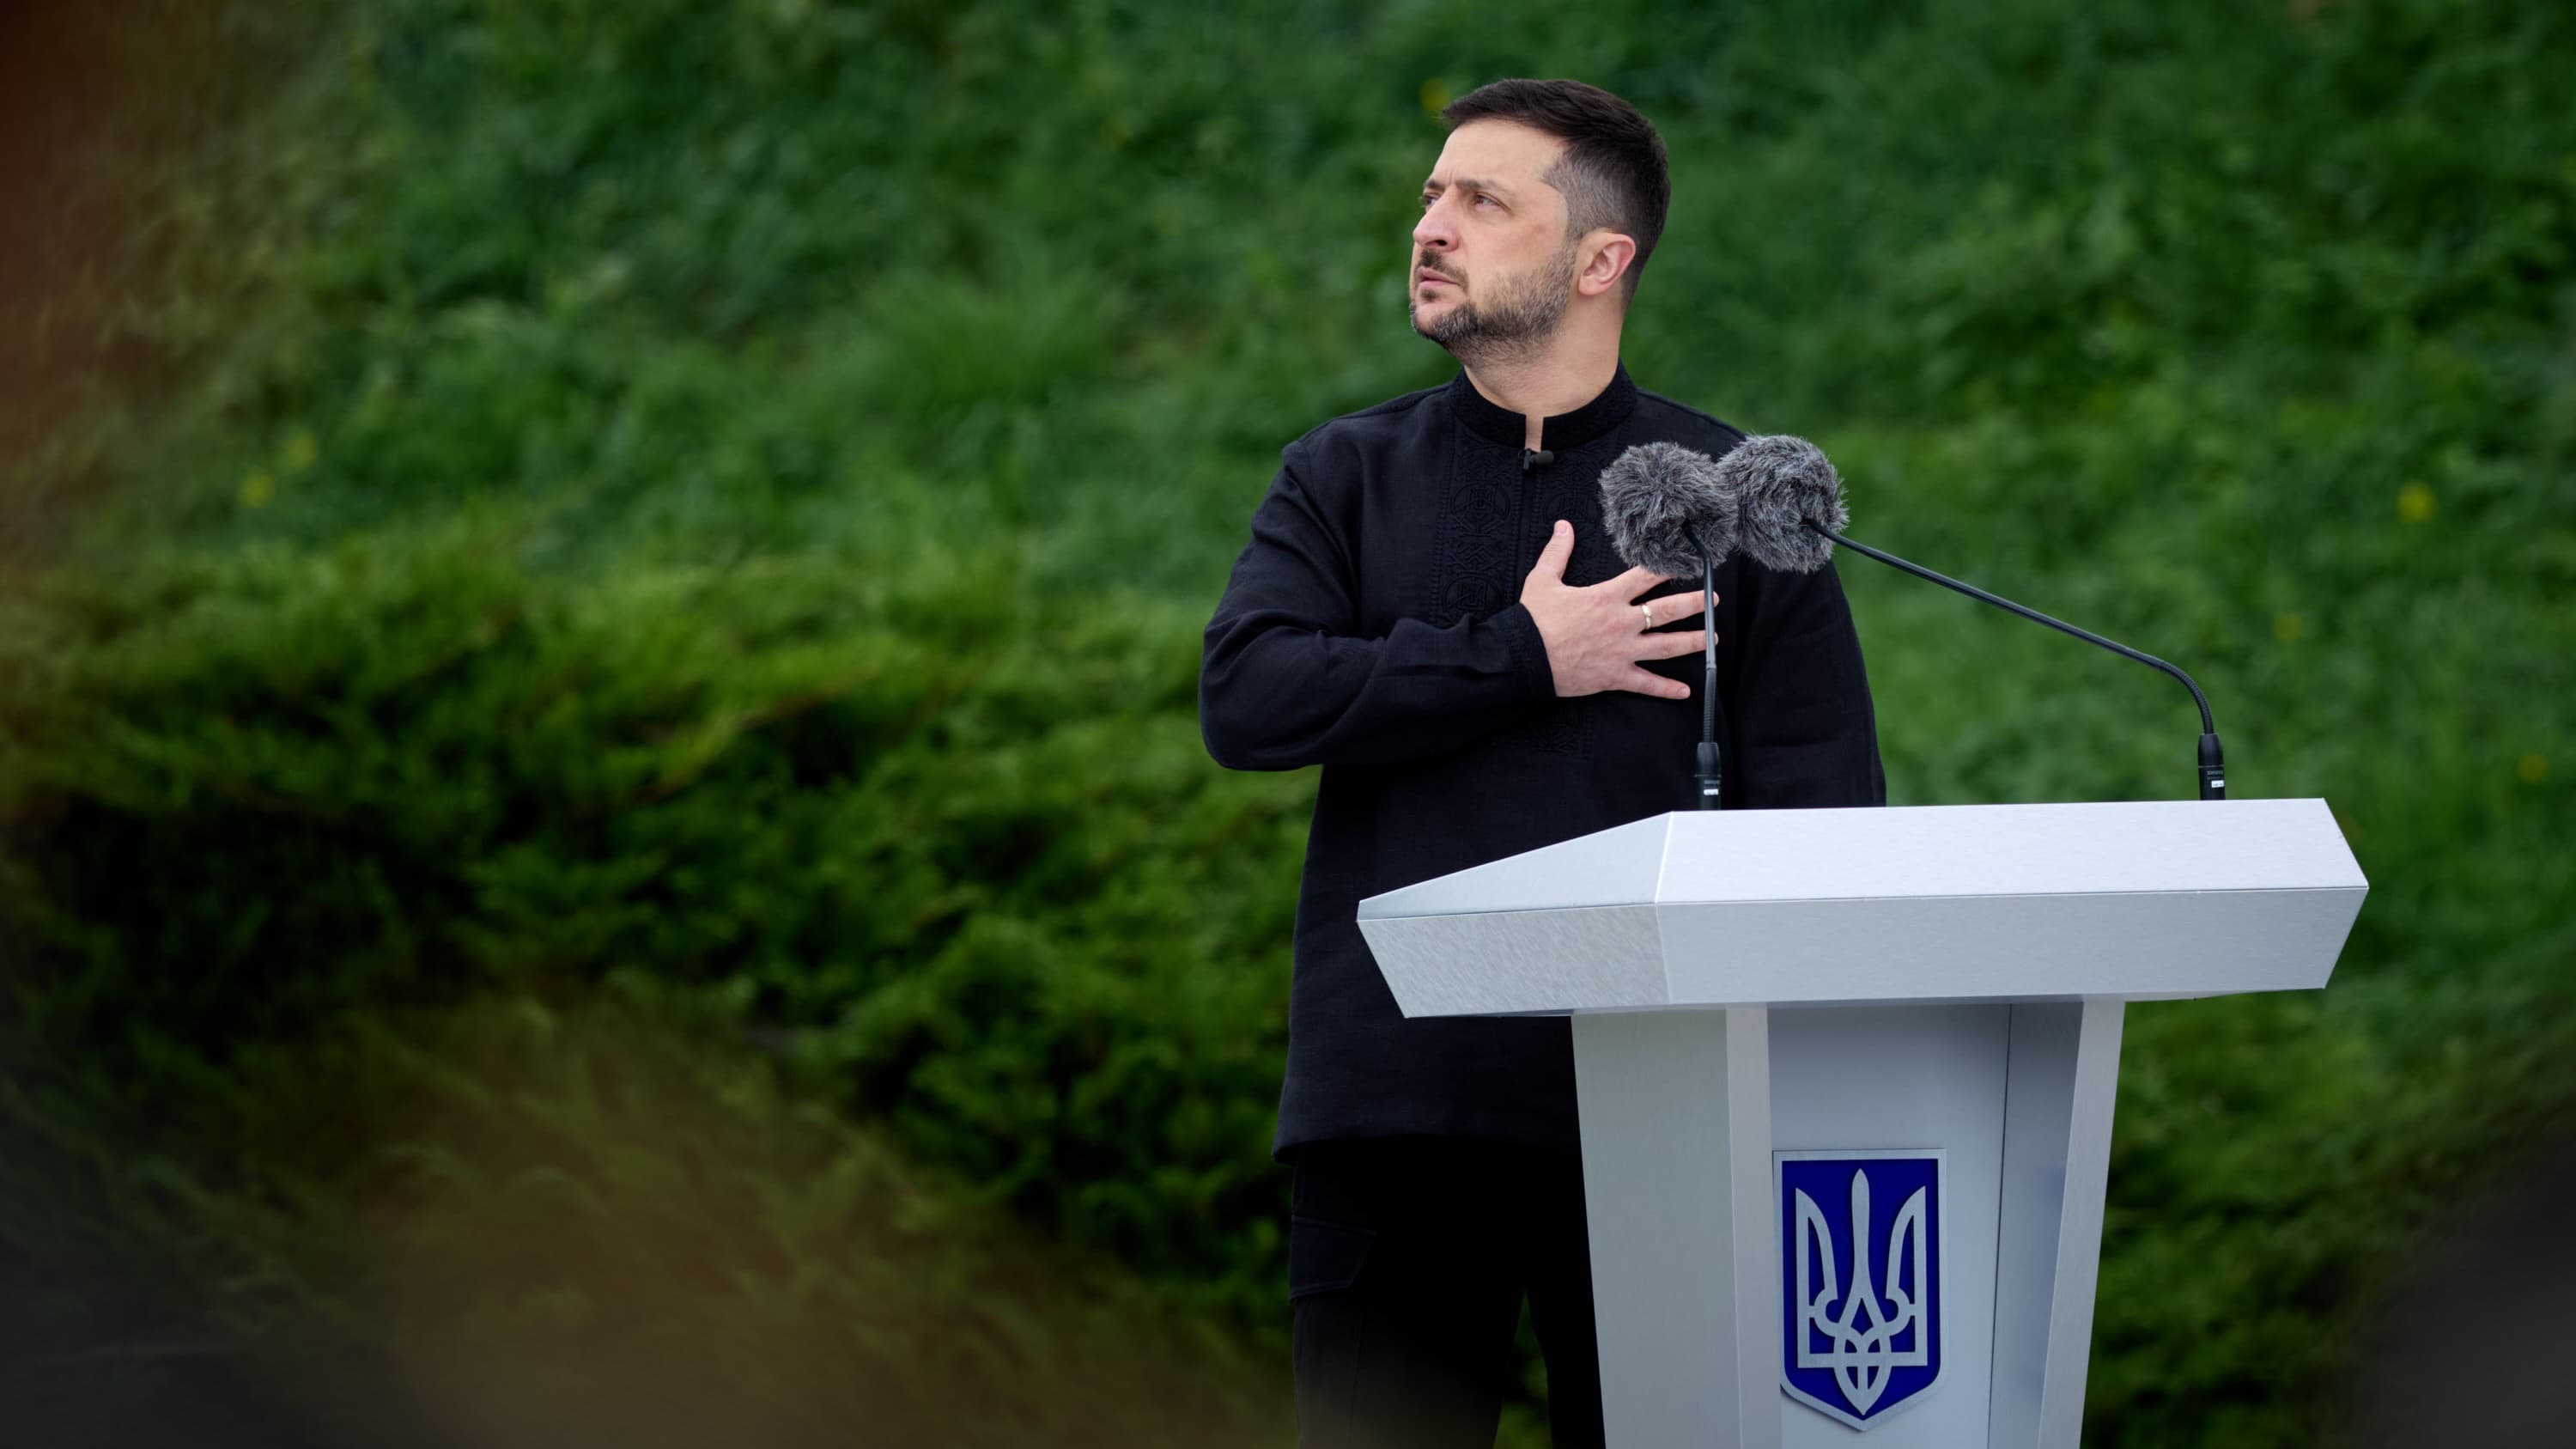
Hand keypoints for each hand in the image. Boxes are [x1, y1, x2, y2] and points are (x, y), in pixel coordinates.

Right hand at [1519, 519, 1714, 700]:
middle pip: (1667, 611)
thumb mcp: (1543, 580)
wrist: (1523, 657)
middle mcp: (1622, 623)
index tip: (1686, 562)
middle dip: (1694, 604)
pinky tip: (1685, 691)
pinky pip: (1646, 684)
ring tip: (1713, 638)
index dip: (1667, 568)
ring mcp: (1622, 651)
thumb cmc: (1533, 620)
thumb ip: (1557, 552)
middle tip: (1714, 600)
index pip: (1645, 577)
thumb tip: (1562, 526)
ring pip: (1666, 646)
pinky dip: (1666, 689)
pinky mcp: (1615, 676)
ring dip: (1693, 642)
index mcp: (1607, 597)